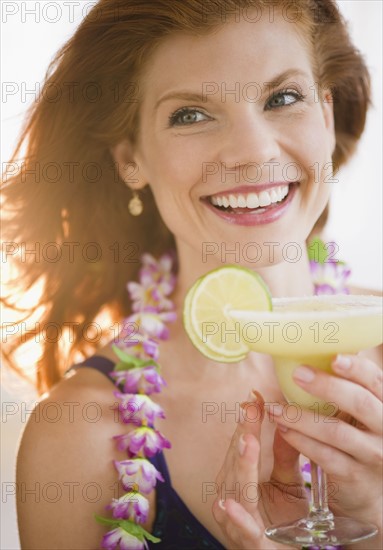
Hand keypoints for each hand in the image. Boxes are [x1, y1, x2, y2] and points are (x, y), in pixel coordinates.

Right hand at [212, 391, 307, 548]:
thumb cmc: (282, 520)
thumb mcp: (288, 483)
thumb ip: (286, 456)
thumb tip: (287, 418)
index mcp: (238, 476)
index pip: (242, 443)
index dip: (248, 420)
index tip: (256, 397)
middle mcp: (232, 494)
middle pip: (236, 461)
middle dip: (244, 435)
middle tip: (252, 410)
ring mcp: (237, 519)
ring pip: (236, 489)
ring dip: (241, 467)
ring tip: (248, 442)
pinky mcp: (250, 542)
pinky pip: (242, 529)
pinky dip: (236, 518)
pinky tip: (230, 504)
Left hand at [268, 354, 381, 536]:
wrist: (371, 489)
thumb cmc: (360, 437)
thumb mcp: (361, 412)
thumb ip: (346, 388)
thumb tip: (311, 352)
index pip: (375, 381)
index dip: (356, 368)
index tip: (333, 357)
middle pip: (360, 403)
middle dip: (328, 386)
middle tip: (298, 374)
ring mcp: (372, 454)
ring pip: (336, 432)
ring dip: (301, 417)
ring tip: (275, 408)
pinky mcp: (354, 476)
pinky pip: (325, 456)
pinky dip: (301, 441)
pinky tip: (283, 430)